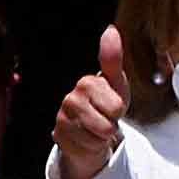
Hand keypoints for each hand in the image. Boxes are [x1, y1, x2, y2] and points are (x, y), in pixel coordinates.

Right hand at [53, 25, 130, 178]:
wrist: (92, 128)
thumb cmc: (107, 102)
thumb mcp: (116, 82)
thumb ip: (113, 58)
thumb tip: (110, 30)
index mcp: (87, 83)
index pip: (116, 105)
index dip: (119, 109)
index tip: (113, 104)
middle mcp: (70, 99)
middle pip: (108, 123)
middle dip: (112, 123)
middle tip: (106, 117)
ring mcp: (63, 119)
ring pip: (98, 137)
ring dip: (103, 136)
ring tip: (97, 127)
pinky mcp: (59, 137)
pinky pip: (88, 148)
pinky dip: (93, 146)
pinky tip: (88, 137)